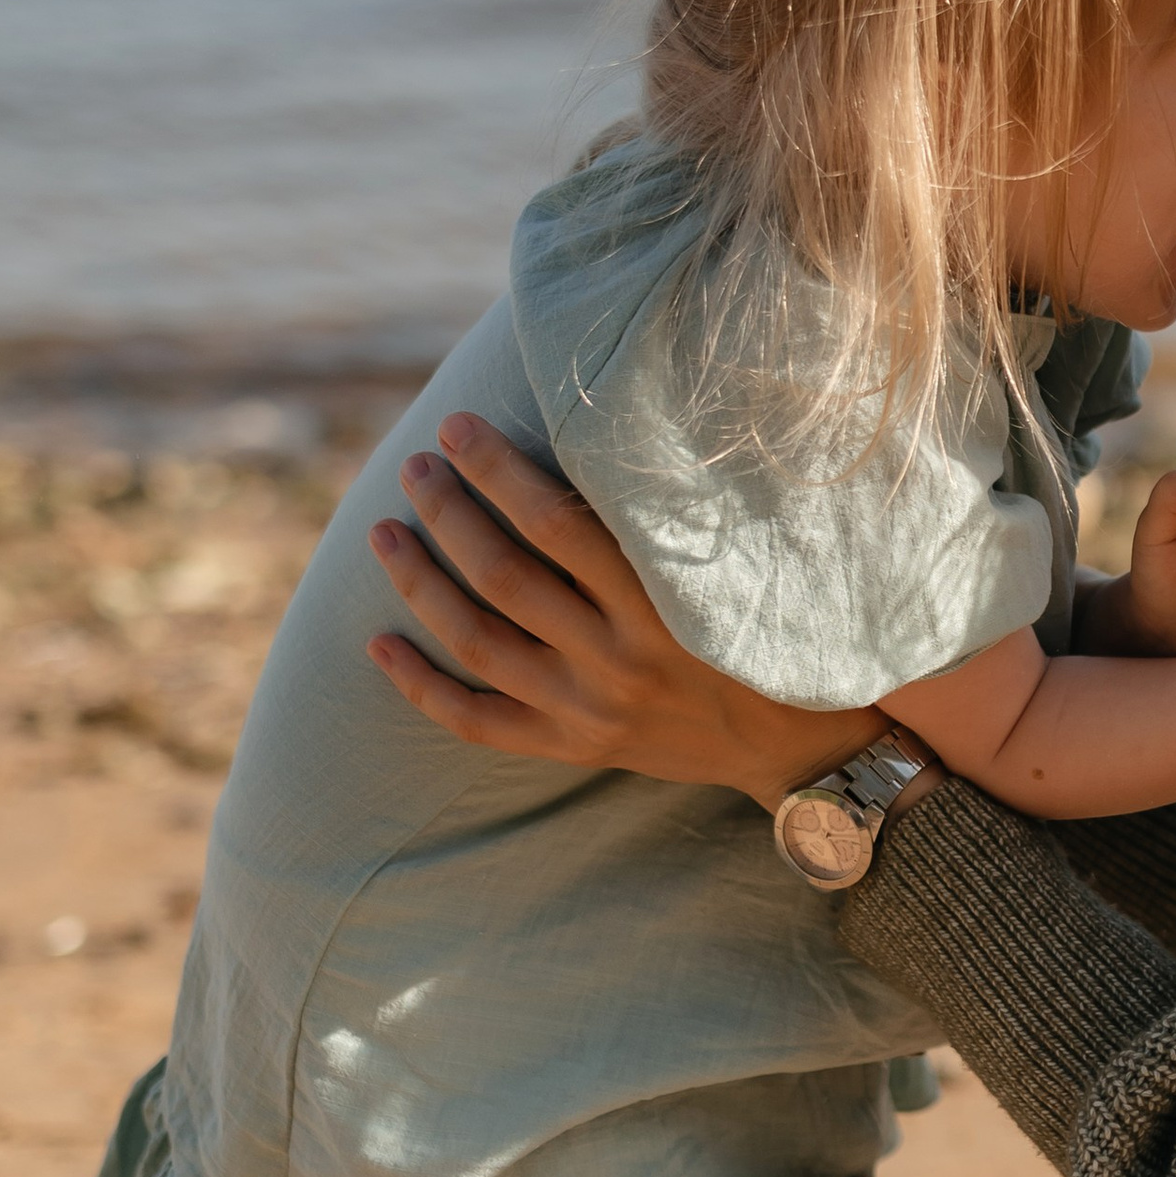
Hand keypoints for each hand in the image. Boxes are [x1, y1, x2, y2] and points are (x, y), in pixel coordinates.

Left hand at [365, 415, 879, 808]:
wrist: (799, 748)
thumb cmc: (770, 638)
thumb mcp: (734, 574)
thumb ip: (665, 524)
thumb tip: (599, 433)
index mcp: (662, 605)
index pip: (557, 524)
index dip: (498, 471)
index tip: (458, 427)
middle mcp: (619, 660)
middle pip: (504, 576)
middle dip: (448, 513)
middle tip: (415, 468)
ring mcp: (590, 709)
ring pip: (477, 641)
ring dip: (420, 583)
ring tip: (385, 533)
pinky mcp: (574, 747)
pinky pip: (477, 721)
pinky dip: (420, 684)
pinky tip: (376, 642)